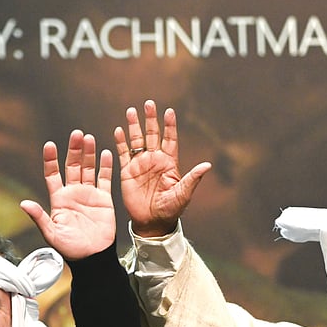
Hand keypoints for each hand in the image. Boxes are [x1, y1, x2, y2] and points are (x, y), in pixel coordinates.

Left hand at [20, 132, 116, 259]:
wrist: (92, 257)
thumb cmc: (70, 249)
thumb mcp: (51, 233)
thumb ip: (39, 217)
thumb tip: (23, 203)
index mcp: (59, 199)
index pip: (52, 174)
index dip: (51, 160)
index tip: (50, 145)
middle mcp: (73, 193)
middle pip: (72, 166)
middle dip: (74, 150)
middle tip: (76, 134)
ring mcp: (89, 194)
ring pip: (88, 169)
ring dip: (88, 154)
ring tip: (89, 138)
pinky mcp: (104, 199)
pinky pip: (105, 179)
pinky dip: (105, 166)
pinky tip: (105, 152)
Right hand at [114, 100, 211, 236]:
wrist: (153, 222)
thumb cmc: (171, 209)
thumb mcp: (183, 194)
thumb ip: (193, 178)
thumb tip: (208, 165)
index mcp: (169, 163)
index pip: (170, 139)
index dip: (170, 125)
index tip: (169, 111)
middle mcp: (155, 160)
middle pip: (152, 134)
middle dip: (150, 119)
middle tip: (149, 103)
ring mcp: (141, 164)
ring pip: (136, 140)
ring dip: (134, 126)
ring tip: (131, 111)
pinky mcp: (128, 172)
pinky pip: (124, 154)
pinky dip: (121, 142)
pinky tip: (119, 130)